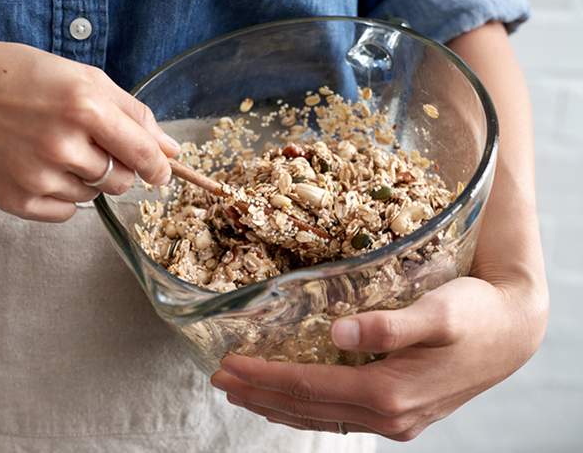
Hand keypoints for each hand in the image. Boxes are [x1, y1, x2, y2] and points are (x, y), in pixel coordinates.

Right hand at [0, 34, 179, 221]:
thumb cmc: (23, 76)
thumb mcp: (84, 78)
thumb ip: (133, 114)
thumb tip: (171, 151)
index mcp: (84, 106)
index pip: (142, 154)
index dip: (158, 167)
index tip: (160, 173)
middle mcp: (62, 145)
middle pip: (121, 180)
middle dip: (117, 166)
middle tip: (88, 143)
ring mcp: (37, 176)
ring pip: (93, 196)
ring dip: (86, 178)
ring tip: (53, 148)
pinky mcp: (18, 200)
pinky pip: (66, 213)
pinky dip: (63, 196)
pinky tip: (39, 167)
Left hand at [211, 273, 547, 440]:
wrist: (515, 332)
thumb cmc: (476, 314)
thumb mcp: (438, 312)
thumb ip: (389, 325)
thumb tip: (339, 333)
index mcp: (389, 392)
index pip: (308, 387)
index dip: (263, 377)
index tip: (226, 364)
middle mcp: (388, 415)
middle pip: (307, 408)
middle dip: (259, 393)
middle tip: (218, 379)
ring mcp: (395, 420)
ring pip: (321, 417)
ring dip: (276, 405)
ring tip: (241, 391)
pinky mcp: (400, 413)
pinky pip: (339, 416)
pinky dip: (307, 410)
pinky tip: (290, 402)